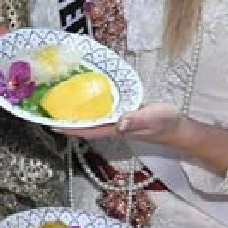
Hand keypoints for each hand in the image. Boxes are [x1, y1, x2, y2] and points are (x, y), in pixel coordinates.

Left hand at [54, 102, 185, 145]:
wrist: (178, 127)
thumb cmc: (165, 123)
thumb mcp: (152, 118)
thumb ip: (136, 120)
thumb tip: (119, 123)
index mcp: (115, 129)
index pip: (86, 130)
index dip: (68, 128)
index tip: (50, 124)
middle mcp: (112, 126)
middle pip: (85, 125)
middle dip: (67, 121)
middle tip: (48, 111)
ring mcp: (117, 121)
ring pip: (92, 118)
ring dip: (76, 114)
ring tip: (60, 103)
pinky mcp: (123, 114)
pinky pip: (102, 111)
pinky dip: (91, 106)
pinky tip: (85, 98)